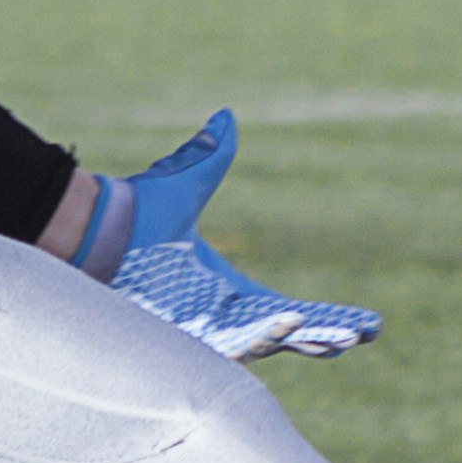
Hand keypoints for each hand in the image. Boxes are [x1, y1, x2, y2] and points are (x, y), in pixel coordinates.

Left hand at [89, 112, 379, 361]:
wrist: (94, 231)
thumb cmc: (136, 216)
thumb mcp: (186, 184)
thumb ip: (209, 155)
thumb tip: (224, 118)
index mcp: (231, 291)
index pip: (289, 311)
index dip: (326, 317)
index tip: (367, 324)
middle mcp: (221, 316)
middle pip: (286, 335)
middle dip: (326, 336)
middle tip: (364, 334)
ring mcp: (202, 329)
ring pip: (261, 344)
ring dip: (298, 336)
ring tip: (338, 334)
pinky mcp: (183, 332)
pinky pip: (228, 342)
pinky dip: (260, 334)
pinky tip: (289, 323)